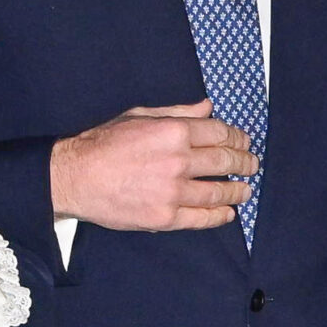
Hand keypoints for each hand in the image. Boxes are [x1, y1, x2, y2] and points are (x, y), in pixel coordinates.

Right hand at [50, 101, 255, 231]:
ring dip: (238, 190)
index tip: (243, 142)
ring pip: (218, 192)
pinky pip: (201, 218)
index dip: (237, 138)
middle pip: (226, 161)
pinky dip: (219, 216)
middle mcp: (178, 161)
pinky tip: (228, 213)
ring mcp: (173, 192)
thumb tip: (207, 108)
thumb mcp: (140, 116)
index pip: (220, 133)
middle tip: (251, 165)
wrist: (75, 177)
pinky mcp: (164, 217)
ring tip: (245, 190)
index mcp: (174, 131)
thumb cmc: (103, 143)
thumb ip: (177, 113)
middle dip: (245, 163)